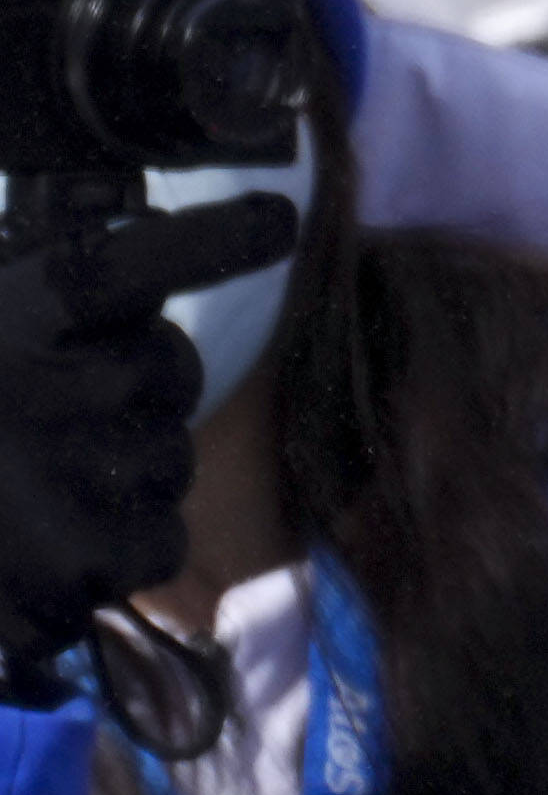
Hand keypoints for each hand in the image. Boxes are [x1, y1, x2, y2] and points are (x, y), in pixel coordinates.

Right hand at [0, 195, 297, 686]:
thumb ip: (41, 301)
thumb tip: (130, 257)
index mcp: (22, 315)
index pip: (137, 261)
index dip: (217, 238)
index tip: (274, 221)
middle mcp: (72, 391)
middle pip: (169, 371)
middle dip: (128, 385)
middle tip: (36, 411)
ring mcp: (87, 485)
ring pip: (166, 461)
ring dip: (117, 471)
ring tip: (19, 490)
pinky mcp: (89, 573)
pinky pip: (154, 542)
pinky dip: (109, 548)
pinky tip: (31, 550)